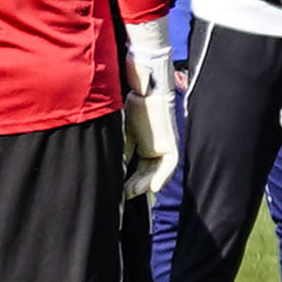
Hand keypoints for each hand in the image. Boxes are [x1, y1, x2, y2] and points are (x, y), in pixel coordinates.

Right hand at [122, 51, 183, 200]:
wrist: (146, 87)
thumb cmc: (132, 102)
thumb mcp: (122, 128)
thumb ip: (119, 145)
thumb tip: (110, 163)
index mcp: (143, 141)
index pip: (136, 166)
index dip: (128, 179)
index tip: (118, 189)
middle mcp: (155, 145)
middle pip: (146, 172)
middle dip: (135, 185)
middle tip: (123, 194)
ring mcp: (164, 144)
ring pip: (157, 171)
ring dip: (146, 183)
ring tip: (133, 192)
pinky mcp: (171, 143)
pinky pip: (170, 164)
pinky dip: (162, 176)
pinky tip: (153, 187)